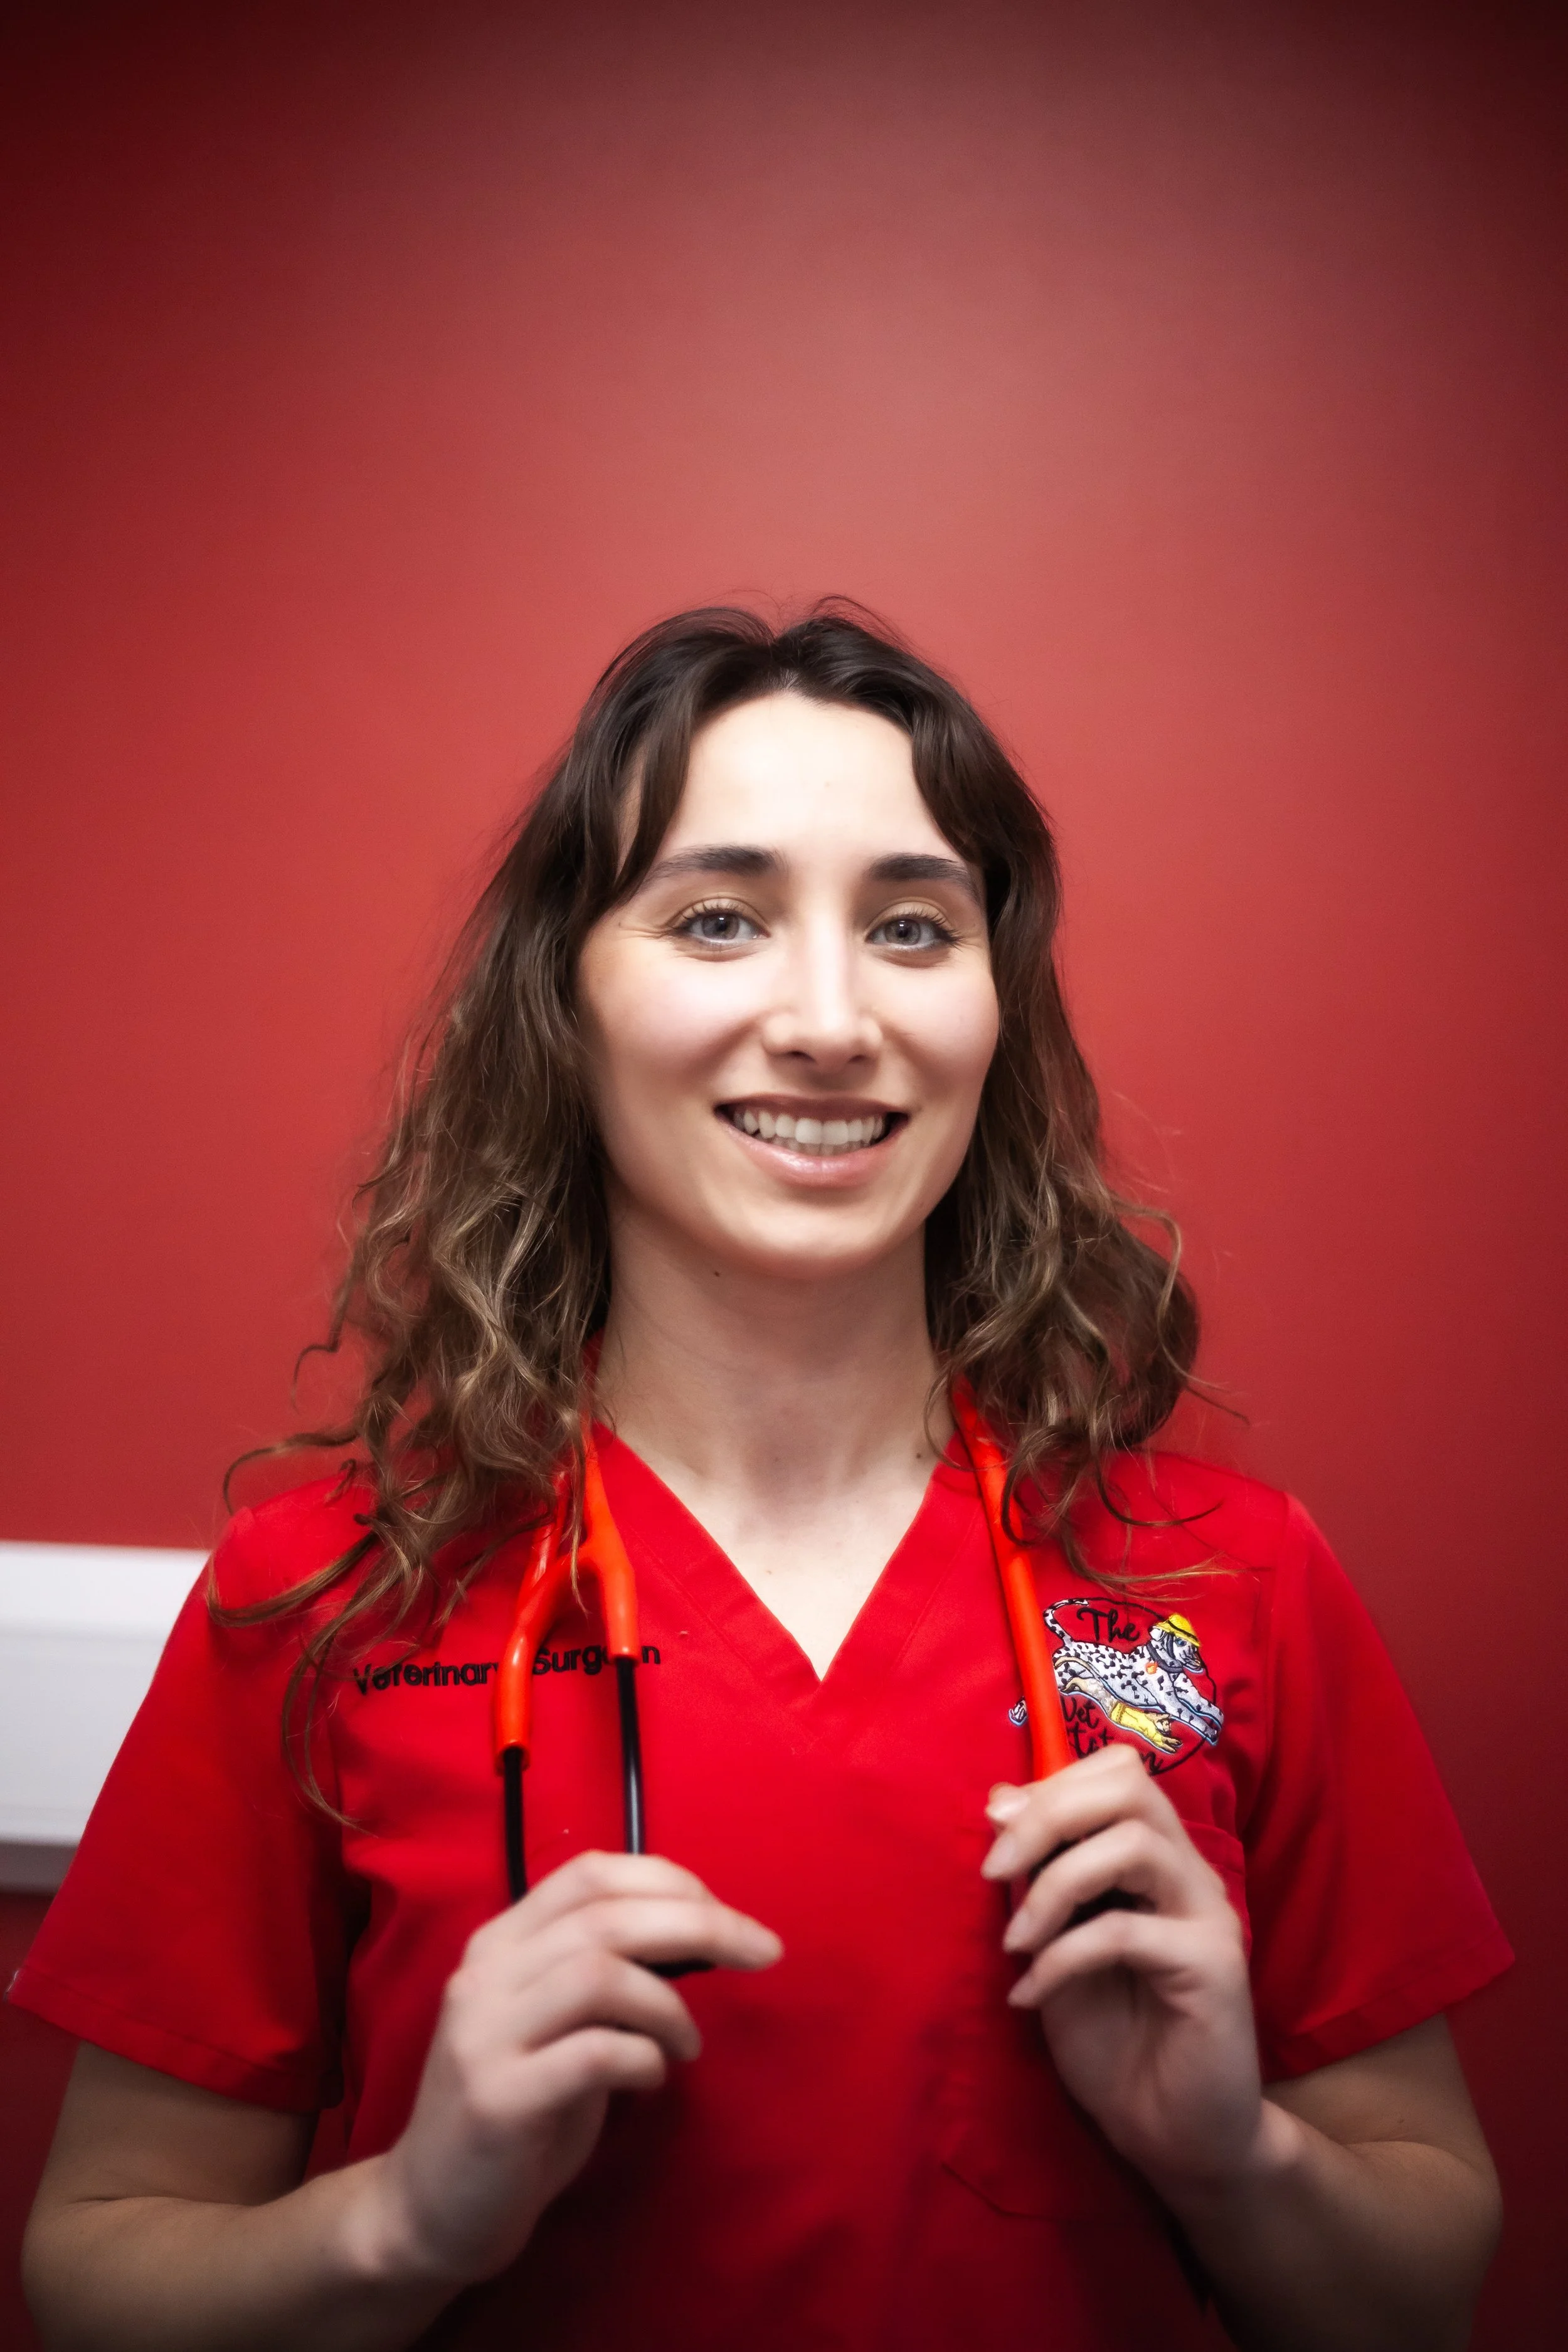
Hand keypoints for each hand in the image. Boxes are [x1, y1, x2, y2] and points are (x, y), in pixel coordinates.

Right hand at [355, 1850, 781, 2289]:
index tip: (725, 1912)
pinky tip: (652, 2078)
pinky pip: (593, 2054)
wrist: (431, 2210)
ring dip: (669, 2005)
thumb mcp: (556, 2025)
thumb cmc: (518, 2110)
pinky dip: (643, 2057)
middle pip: (607, 1915)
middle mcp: (486, 1974)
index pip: (590, 1873)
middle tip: (764, 1952)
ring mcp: (484, 2035)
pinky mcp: (497, 2100)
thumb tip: (695, 1936)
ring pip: (599, 1974)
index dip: (668, 1880)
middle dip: (702, 1924)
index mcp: (501, 1942)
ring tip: (690, 2046)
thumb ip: (604, 1974)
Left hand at [982, 1744, 1265, 2200]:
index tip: (995, 1826)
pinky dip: (1062, 1956)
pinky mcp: (1212, 1968)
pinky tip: (1028, 1996)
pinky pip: (1125, 1933)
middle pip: (1131, 1787)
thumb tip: (998, 1799)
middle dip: (1050, 1814)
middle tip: (994, 1870)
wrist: (1172, 2136)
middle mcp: (1190, 1873)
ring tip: (1013, 1942)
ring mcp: (1208, 1916)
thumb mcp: (1053, 1944)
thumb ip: (1037, 1874)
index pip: (1118, 1771)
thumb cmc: (1113, 2039)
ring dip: (1055, 1884)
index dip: (1053, 1784)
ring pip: (1134, 1845)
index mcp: (1157, 1858)